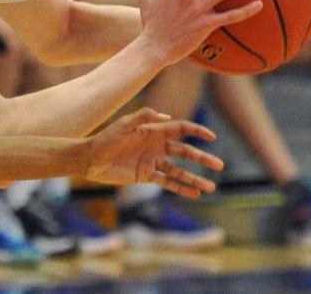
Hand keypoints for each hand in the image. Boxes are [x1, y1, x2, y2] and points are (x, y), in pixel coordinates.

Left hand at [84, 107, 223, 198]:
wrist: (91, 158)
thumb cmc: (107, 138)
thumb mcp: (125, 124)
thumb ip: (145, 116)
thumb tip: (167, 117)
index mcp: (154, 130)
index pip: (181, 129)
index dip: (197, 132)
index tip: (212, 137)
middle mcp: (157, 146)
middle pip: (185, 152)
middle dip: (202, 158)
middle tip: (219, 165)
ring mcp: (153, 162)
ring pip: (179, 171)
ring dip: (195, 178)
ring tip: (211, 187)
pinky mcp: (146, 176)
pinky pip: (167, 182)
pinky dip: (181, 188)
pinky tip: (194, 194)